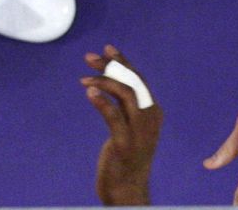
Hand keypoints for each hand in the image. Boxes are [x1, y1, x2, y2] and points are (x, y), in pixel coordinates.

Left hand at [82, 45, 161, 205]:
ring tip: (84, 79)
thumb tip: (107, 80)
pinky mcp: (125, 144)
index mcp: (153, 112)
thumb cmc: (126, 156)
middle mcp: (150, 119)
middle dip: (111, 66)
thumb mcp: (129, 127)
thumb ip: (123, 106)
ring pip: (126, 94)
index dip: (123, 62)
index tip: (106, 48)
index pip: (139, 80)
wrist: (128, 188)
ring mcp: (139, 132)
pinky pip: (114, 117)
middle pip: (133, 82)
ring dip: (103, 81)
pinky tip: (88, 93)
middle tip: (89, 57)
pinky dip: (102, 102)